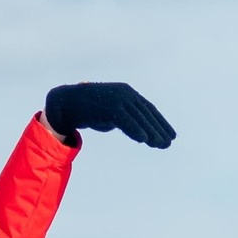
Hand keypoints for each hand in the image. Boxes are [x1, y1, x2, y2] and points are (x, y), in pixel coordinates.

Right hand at [42, 83, 174, 148]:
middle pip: (147, 114)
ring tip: (161, 145)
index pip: (148, 109)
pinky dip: (136, 130)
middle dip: (159, 129)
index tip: (171, 135)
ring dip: (152, 133)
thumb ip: (126, 120)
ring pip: (139, 118)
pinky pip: (126, 121)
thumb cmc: (89, 109)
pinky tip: (145, 140)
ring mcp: (117, 99)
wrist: (66, 103)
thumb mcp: (111, 114)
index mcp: (128, 93)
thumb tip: (140, 133)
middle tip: (168, 143)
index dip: (161, 123)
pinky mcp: (109, 107)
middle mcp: (125, 93)